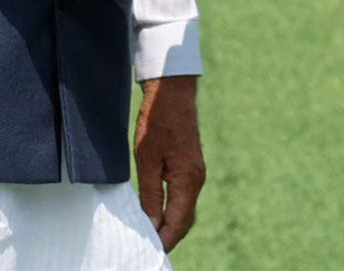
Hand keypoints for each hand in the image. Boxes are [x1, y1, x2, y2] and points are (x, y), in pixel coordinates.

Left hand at [133, 75, 204, 251]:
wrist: (172, 92)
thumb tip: (152, 225)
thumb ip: (150, 195)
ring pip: (185, 209)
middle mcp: (197, 180)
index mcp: (188, 180)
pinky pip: (184, 197)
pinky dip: (173, 210)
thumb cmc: (158, 123)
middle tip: (148, 247)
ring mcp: (196, 173)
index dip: (164, 240)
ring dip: (170, 224)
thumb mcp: (147, 161)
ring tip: (150, 235)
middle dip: (168, 236)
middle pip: (185, 220)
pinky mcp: (191, 166)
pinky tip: (158, 214)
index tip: (149, 252)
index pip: (178, 223)